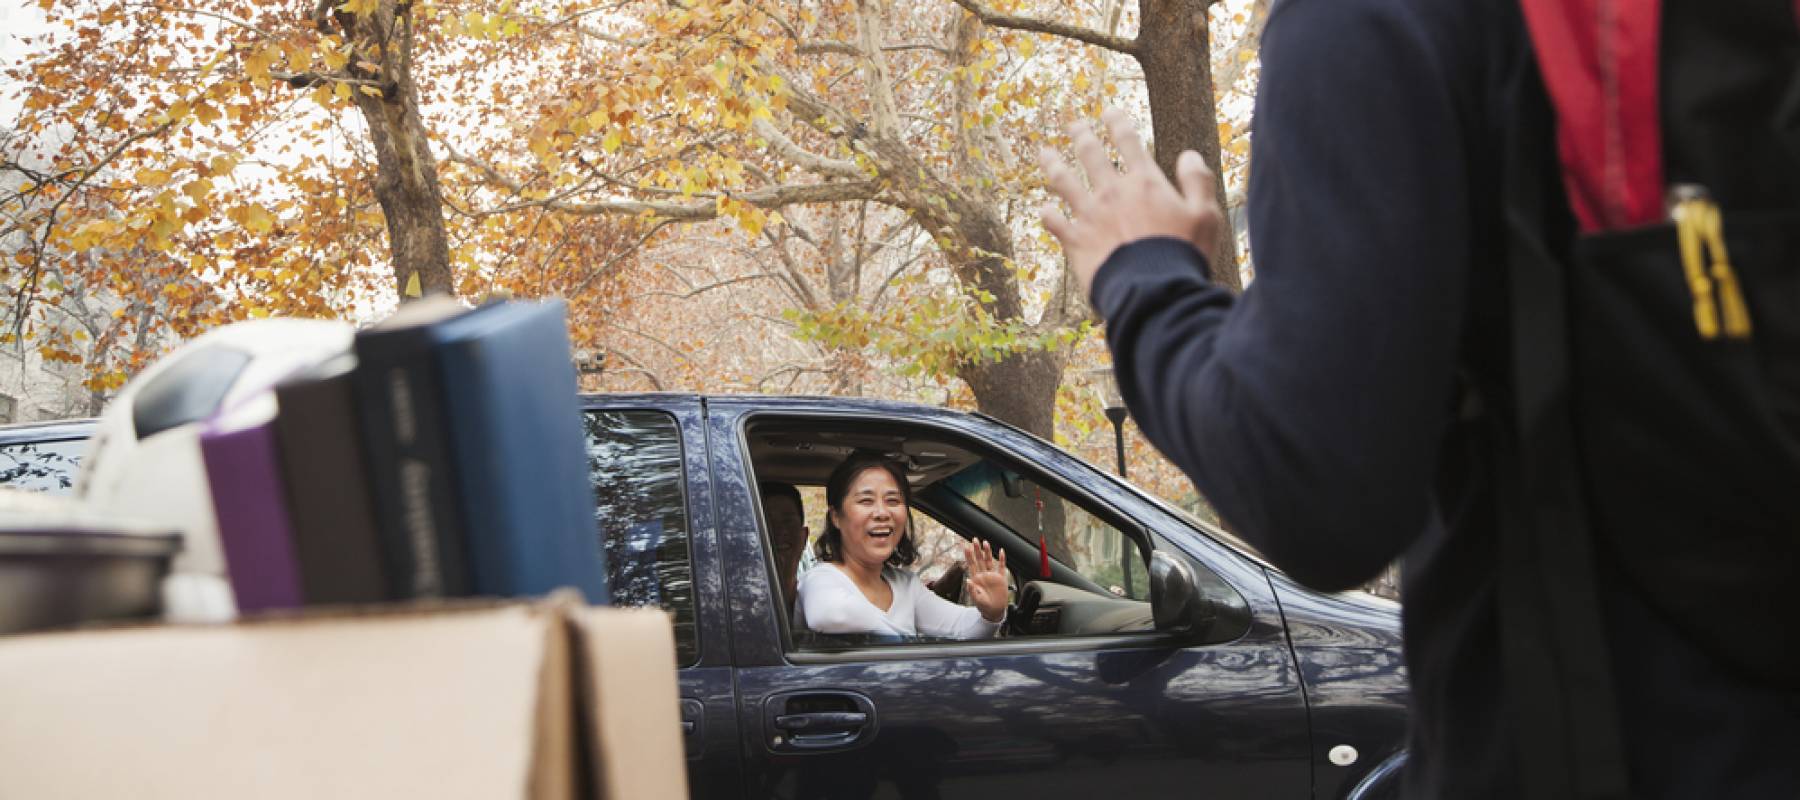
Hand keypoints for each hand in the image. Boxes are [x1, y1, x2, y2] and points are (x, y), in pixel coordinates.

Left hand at [963, 539, 1008, 622]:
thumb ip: (972, 590)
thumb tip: (967, 580)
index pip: (971, 564)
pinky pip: (1001, 567)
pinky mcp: (1001, 578)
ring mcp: (992, 576)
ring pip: (989, 561)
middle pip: (979, 559)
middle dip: (977, 550)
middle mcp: (983, 575)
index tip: (966, 546)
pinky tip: (1001, 551)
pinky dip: (1002, 559)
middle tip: (974, 539)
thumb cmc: (984, 606)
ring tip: (985, 542)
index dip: (969, 555)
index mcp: (976, 579)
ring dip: (987, 552)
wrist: (994, 611)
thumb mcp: (976, 599)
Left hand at [1038, 107, 1223, 297]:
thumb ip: (1198, 181)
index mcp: (1144, 182)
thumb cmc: (1183, 254)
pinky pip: (1055, 223)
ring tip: (1044, 152)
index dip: (1117, 123)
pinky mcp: (1075, 241)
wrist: (1152, 290)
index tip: (1109, 112)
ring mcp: (1090, 215)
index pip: (1128, 142)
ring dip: (1053, 164)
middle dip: (1082, 135)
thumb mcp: (1206, 215)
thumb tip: (1189, 154)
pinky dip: (1048, 215)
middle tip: (1074, 125)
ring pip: (1064, 182)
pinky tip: (1043, 209)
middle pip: (1091, 154)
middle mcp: (1113, 192)